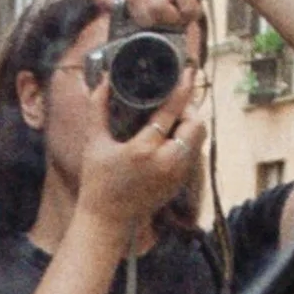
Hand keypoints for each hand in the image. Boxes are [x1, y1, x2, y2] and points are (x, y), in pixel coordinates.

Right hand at [70, 65, 204, 246]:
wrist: (107, 221)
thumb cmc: (97, 182)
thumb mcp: (93, 143)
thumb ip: (98, 108)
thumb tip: (103, 81)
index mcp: (143, 150)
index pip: (171, 112)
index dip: (182, 89)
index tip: (188, 73)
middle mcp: (166, 163)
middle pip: (196, 125)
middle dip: (189, 110)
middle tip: (174, 104)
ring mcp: (176, 175)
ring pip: (199, 140)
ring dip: (190, 125)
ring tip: (171, 119)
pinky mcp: (179, 183)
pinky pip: (193, 154)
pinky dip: (186, 141)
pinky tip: (169, 138)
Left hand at [82, 0, 229, 35]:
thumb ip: (147, 2)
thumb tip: (134, 35)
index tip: (110, 8)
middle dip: (148, 19)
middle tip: (164, 19)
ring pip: (157, 7)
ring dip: (173, 19)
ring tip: (182, 13)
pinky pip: (183, 8)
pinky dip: (191, 15)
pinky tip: (196, 6)